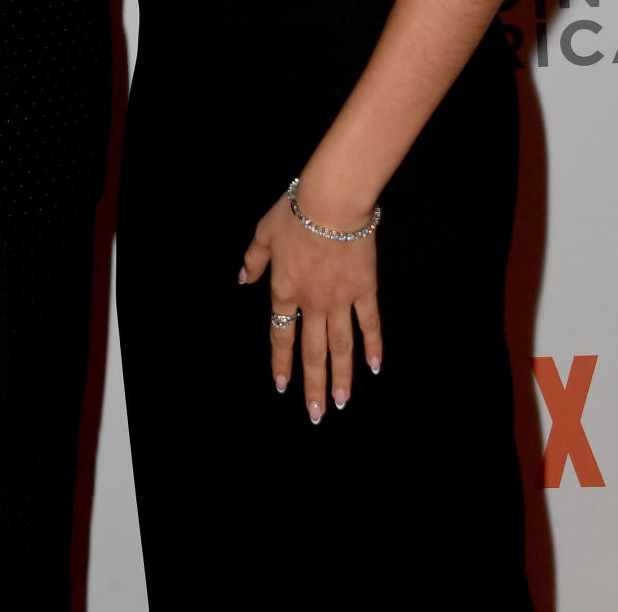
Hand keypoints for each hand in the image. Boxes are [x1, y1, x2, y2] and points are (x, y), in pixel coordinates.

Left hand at [240, 189, 381, 423]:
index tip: (281, 386)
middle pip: (313, 351)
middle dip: (313, 384)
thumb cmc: (296, 213)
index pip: (281, 335)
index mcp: (285, 290)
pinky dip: (373, 346)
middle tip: (316, 414)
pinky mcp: (364, 289)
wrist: (332, 203)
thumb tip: (243, 278)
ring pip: (341, 346)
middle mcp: (312, 303)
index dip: (281, 362)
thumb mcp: (264, 233)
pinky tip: (374, 367)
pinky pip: (369, 323)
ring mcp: (340, 299)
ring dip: (341, 376)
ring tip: (342, 403)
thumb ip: (253, 260)